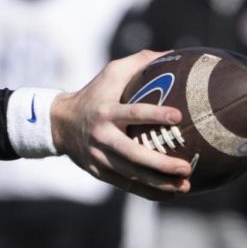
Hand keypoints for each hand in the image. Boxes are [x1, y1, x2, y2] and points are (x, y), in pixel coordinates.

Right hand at [50, 49, 192, 200]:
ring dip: (159, 183)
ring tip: (186, 185)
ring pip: (131, 175)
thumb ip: (140, 62)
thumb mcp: (112, 72)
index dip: (155, 115)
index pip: (133, 113)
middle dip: (161, 163)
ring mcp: (99, 157)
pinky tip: (170, 194)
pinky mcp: (99, 172)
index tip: (179, 117)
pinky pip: (126, 185)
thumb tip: (173, 53)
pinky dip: (148, 192)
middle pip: (133, 154)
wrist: (60, 123)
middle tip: (187, 166)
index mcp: (107, 110)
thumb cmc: (95, 93)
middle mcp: (102, 136)